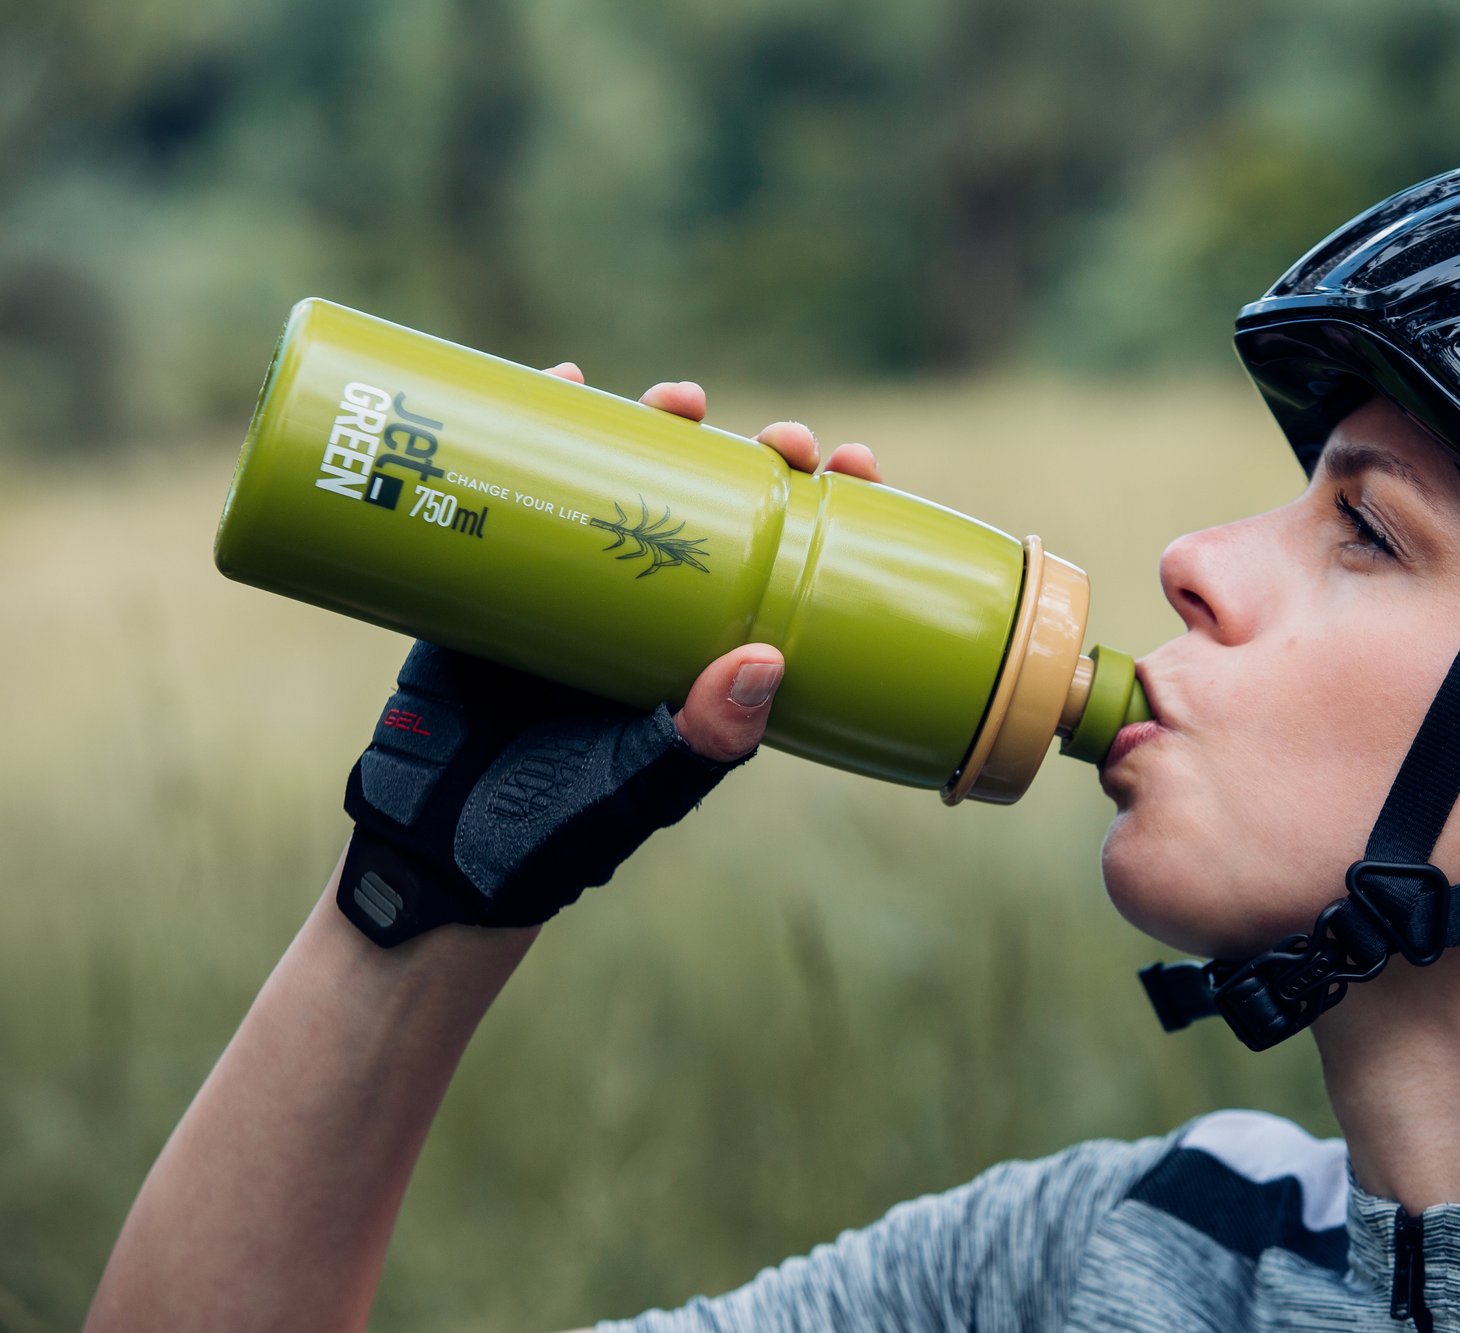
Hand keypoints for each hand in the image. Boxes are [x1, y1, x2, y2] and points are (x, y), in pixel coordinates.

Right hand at [335, 368, 882, 945]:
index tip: (852, 463)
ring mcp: (580, 583)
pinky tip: (560, 380)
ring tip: (679, 400)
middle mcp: (656, 608)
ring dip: (661, 426)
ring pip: (632, 480)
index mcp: (711, 654)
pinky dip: (544, 426)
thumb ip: (703, 738)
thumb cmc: (560, 831)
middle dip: (757, 457)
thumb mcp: (645, 788)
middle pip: (721, 508)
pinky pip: (530, 484)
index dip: (828, 510)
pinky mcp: (502, 571)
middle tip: (781, 438)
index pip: (791, 567)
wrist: (438, 846)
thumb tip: (765, 658)